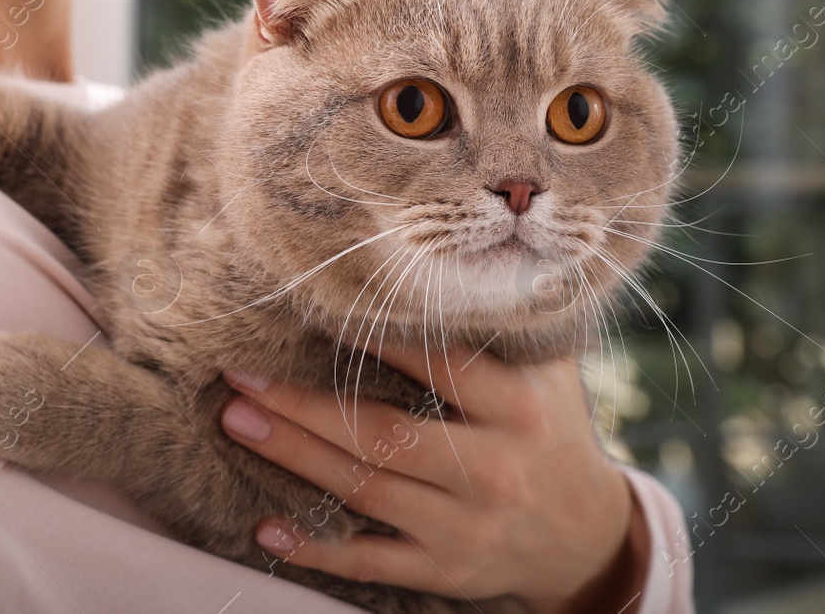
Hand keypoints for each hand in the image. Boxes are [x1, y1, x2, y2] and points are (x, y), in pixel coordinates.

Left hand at [218, 343, 642, 611]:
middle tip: (238, 377)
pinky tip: (267, 527)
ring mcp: (466, 526)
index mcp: (516, 406)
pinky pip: (371, 561)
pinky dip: (316, 548)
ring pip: (366, 489)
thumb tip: (452, 252)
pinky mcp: (447, 572)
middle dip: (303, 405)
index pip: (437, 364)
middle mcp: (491, 467)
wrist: (588, 536)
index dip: (373, 338)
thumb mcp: (549, 371)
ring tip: (237, 422)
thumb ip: (504, 321)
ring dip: (293, 456)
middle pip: (382, 433)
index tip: (312, 311)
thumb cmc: (550, 430)